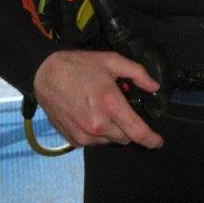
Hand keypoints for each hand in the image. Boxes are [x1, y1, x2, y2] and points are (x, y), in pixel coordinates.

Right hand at [33, 50, 163, 148]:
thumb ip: (137, 73)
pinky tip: (89, 114)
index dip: (151, 139)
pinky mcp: (74, 140)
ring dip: (112, 129)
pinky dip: (97, 132)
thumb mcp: (112, 61)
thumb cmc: (79, 66)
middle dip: (128, 126)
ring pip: (110, 141)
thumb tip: (154, 86)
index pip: (138, 131)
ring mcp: (85, 135)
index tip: (158, 141)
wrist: (46, 74)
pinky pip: (94, 142)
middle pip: (125, 137)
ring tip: (101, 108)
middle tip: (119, 108)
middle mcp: (98, 125)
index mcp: (111, 105)